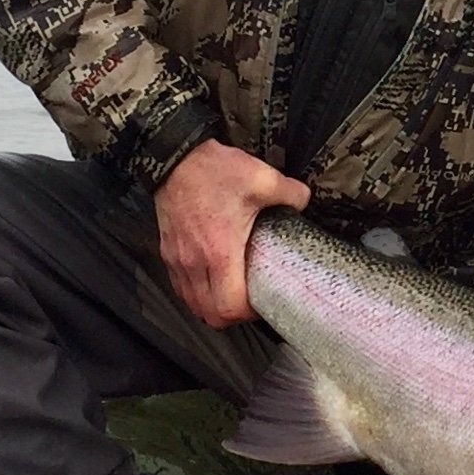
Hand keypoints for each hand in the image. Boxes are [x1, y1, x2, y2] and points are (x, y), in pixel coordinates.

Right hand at [152, 140, 310, 326]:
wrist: (175, 158)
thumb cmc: (214, 170)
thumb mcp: (262, 178)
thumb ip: (291, 194)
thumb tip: (305, 202)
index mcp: (219, 252)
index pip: (229, 306)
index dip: (248, 313)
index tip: (263, 302)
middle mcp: (194, 262)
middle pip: (209, 314)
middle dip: (231, 316)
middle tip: (250, 302)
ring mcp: (177, 260)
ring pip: (192, 304)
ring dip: (211, 307)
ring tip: (231, 294)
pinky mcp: (168, 252)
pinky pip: (181, 287)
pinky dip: (196, 293)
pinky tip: (211, 280)